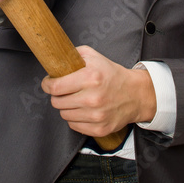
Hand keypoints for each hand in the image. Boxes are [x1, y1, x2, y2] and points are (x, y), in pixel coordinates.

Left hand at [41, 46, 155, 137]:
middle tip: (64, 91)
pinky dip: (75, 118)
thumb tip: (55, 57)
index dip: (47, 85)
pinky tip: (82, 110)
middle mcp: (93, 98)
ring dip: (66, 107)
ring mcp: (96, 116)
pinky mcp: (100, 129)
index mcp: (91, 77)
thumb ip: (74, 53)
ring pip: (64, 115)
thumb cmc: (112, 75)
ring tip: (75, 100)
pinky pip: (74, 126)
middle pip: (57, 102)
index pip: (55, 87)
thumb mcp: (95, 56)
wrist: (135, 94)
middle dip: (57, 95)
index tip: (48, 83)